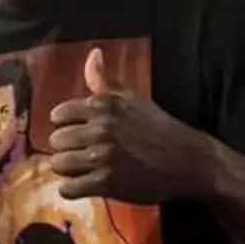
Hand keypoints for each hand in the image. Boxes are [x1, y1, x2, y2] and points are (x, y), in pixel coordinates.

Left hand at [47, 48, 215, 204]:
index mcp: (103, 105)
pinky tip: (85, 185)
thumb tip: (93, 53)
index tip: (77, 132)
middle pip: (55, 141)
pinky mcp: (106, 182)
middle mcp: (100, 128)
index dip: (65, 125)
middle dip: (66, 148)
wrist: (189, 161)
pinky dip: (73, 189)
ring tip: (82, 170)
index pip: (58, 115)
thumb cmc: (159, 128)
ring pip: (59, 164)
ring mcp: (102, 156)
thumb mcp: (133, 98)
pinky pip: (68, 188)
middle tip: (81, 154)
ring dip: (68, 170)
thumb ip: (105, 80)